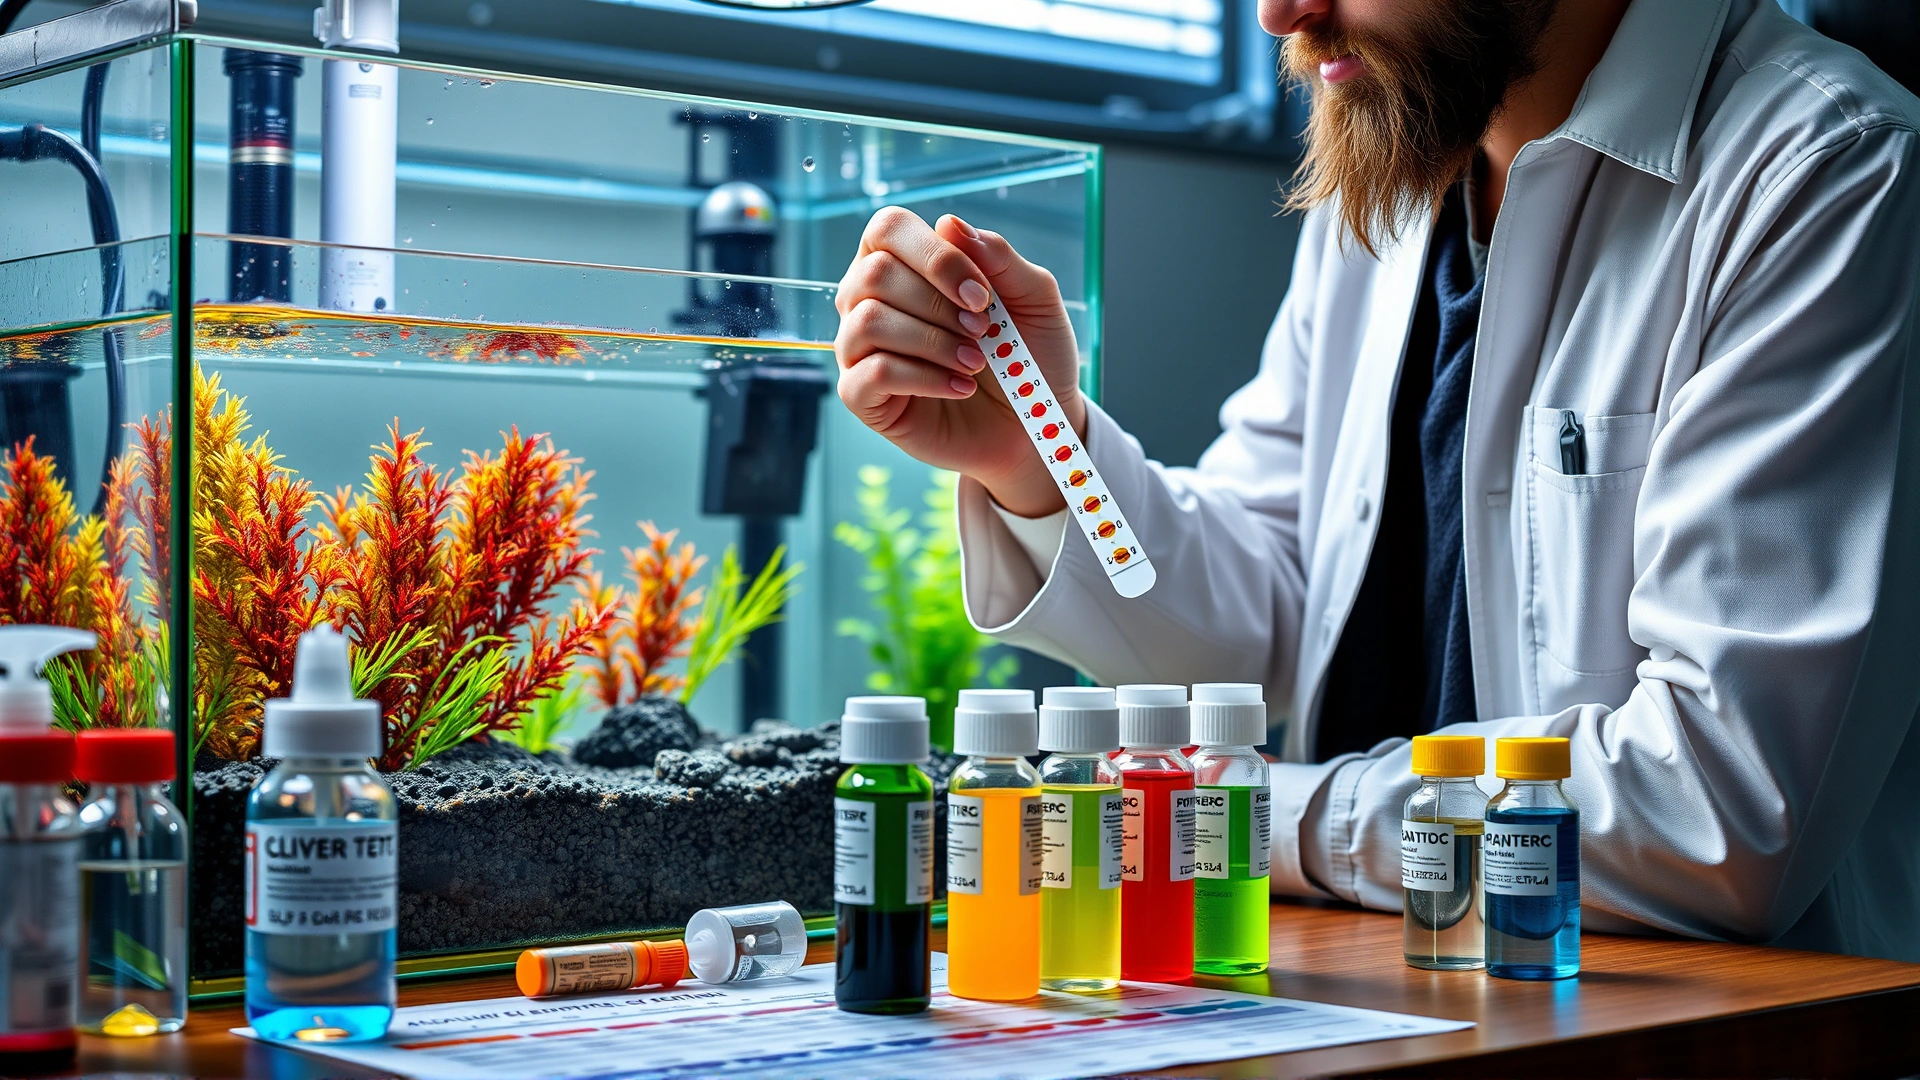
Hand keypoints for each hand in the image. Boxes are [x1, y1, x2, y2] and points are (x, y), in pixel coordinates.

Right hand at [834, 208, 1083, 517]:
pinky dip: (924, 378)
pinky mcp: (861, 394)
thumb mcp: (1034, 299)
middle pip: (875, 273)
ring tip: (975, 363)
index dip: (935, 256)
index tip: (983, 294)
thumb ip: (999, 257)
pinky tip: (960, 388)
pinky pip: (871, 372)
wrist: (1031, 426)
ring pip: (869, 321)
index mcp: (903, 263)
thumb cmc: (1027, 356)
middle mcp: (869, 299)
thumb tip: (949, 223)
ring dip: (933, 341)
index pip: (888, 228)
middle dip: (938, 303)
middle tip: (984, 331)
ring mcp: (859, 347)